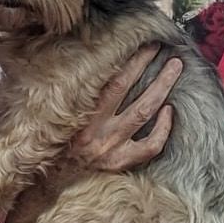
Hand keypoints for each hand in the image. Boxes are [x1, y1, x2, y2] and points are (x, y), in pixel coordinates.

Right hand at [64, 46, 182, 177]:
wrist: (48, 176)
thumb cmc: (52, 139)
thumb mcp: (57, 114)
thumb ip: (74, 92)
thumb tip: (91, 62)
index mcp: (83, 116)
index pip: (116, 83)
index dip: (136, 63)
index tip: (149, 46)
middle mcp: (99, 132)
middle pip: (137, 99)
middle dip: (158, 76)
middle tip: (174, 58)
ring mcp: (112, 149)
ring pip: (144, 115)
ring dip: (162, 91)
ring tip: (175, 71)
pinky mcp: (119, 162)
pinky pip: (150, 146)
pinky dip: (163, 128)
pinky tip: (169, 111)